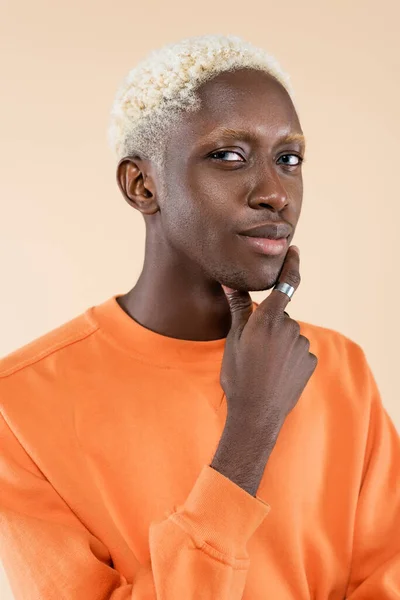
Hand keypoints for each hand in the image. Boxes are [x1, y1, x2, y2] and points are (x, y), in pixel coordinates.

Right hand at [220, 246, 317, 442]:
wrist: (256, 413)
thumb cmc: (239, 375)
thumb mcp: (234, 339)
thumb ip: (238, 308)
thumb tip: (230, 281)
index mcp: (270, 320)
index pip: (286, 283)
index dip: (291, 264)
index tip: (293, 249)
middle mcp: (291, 328)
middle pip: (281, 316)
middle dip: (270, 324)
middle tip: (253, 346)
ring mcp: (303, 346)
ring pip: (290, 334)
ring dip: (279, 342)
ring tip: (263, 364)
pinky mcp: (310, 362)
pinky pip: (299, 351)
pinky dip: (289, 357)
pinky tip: (276, 373)